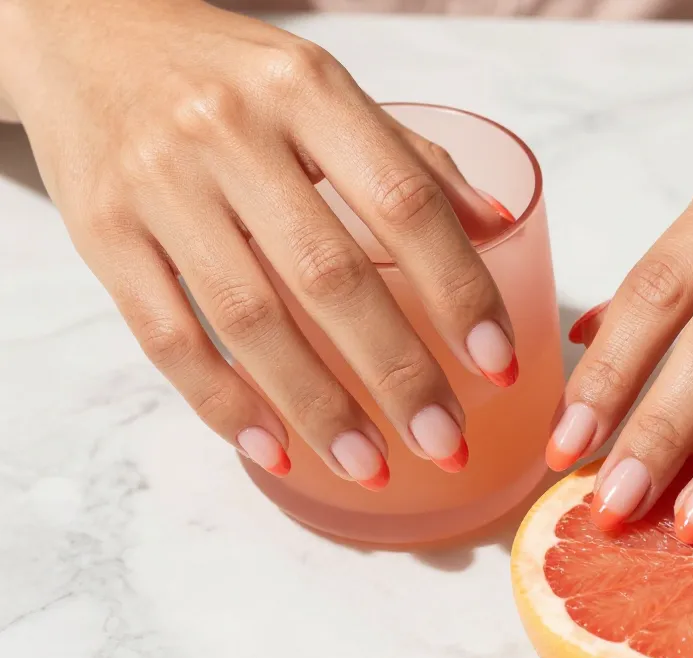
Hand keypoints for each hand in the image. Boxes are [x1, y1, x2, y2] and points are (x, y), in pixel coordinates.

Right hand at [0, 0, 516, 485]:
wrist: (85, 33)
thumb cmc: (224, 69)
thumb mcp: (321, 85)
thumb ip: (408, 157)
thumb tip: (496, 227)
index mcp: (306, 88)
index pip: (404, 203)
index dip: (459, 291)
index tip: (497, 363)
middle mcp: (231, 132)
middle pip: (331, 275)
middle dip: (399, 375)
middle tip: (446, 442)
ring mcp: (158, 184)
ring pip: (250, 320)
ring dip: (320, 408)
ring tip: (374, 467)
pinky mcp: (102, 233)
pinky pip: (168, 338)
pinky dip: (224, 405)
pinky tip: (276, 451)